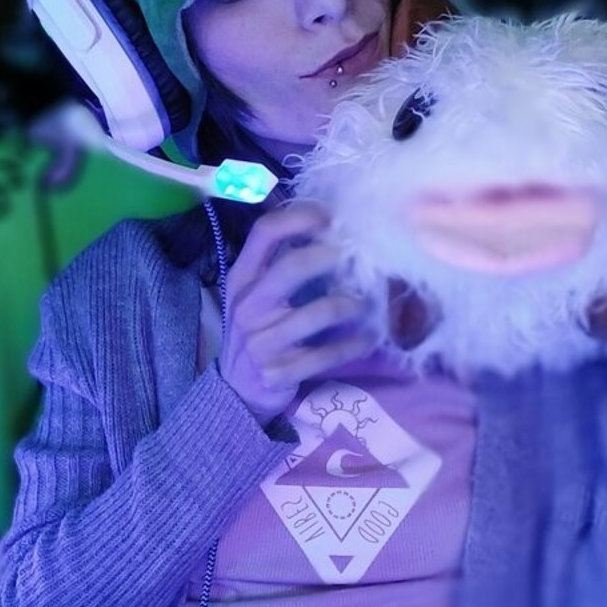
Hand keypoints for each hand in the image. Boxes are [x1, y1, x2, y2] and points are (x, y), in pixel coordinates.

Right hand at [217, 200, 377, 422]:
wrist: (238, 390)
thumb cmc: (258, 331)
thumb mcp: (256, 295)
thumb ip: (280, 263)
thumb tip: (331, 227)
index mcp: (241, 278)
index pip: (264, 232)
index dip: (300, 217)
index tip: (330, 218)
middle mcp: (248, 306)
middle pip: (292, 267)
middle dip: (331, 257)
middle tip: (357, 258)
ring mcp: (262, 341)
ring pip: (319, 312)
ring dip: (352, 305)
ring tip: (367, 305)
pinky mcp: (280, 372)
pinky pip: (328, 354)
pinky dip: (354, 345)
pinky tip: (368, 339)